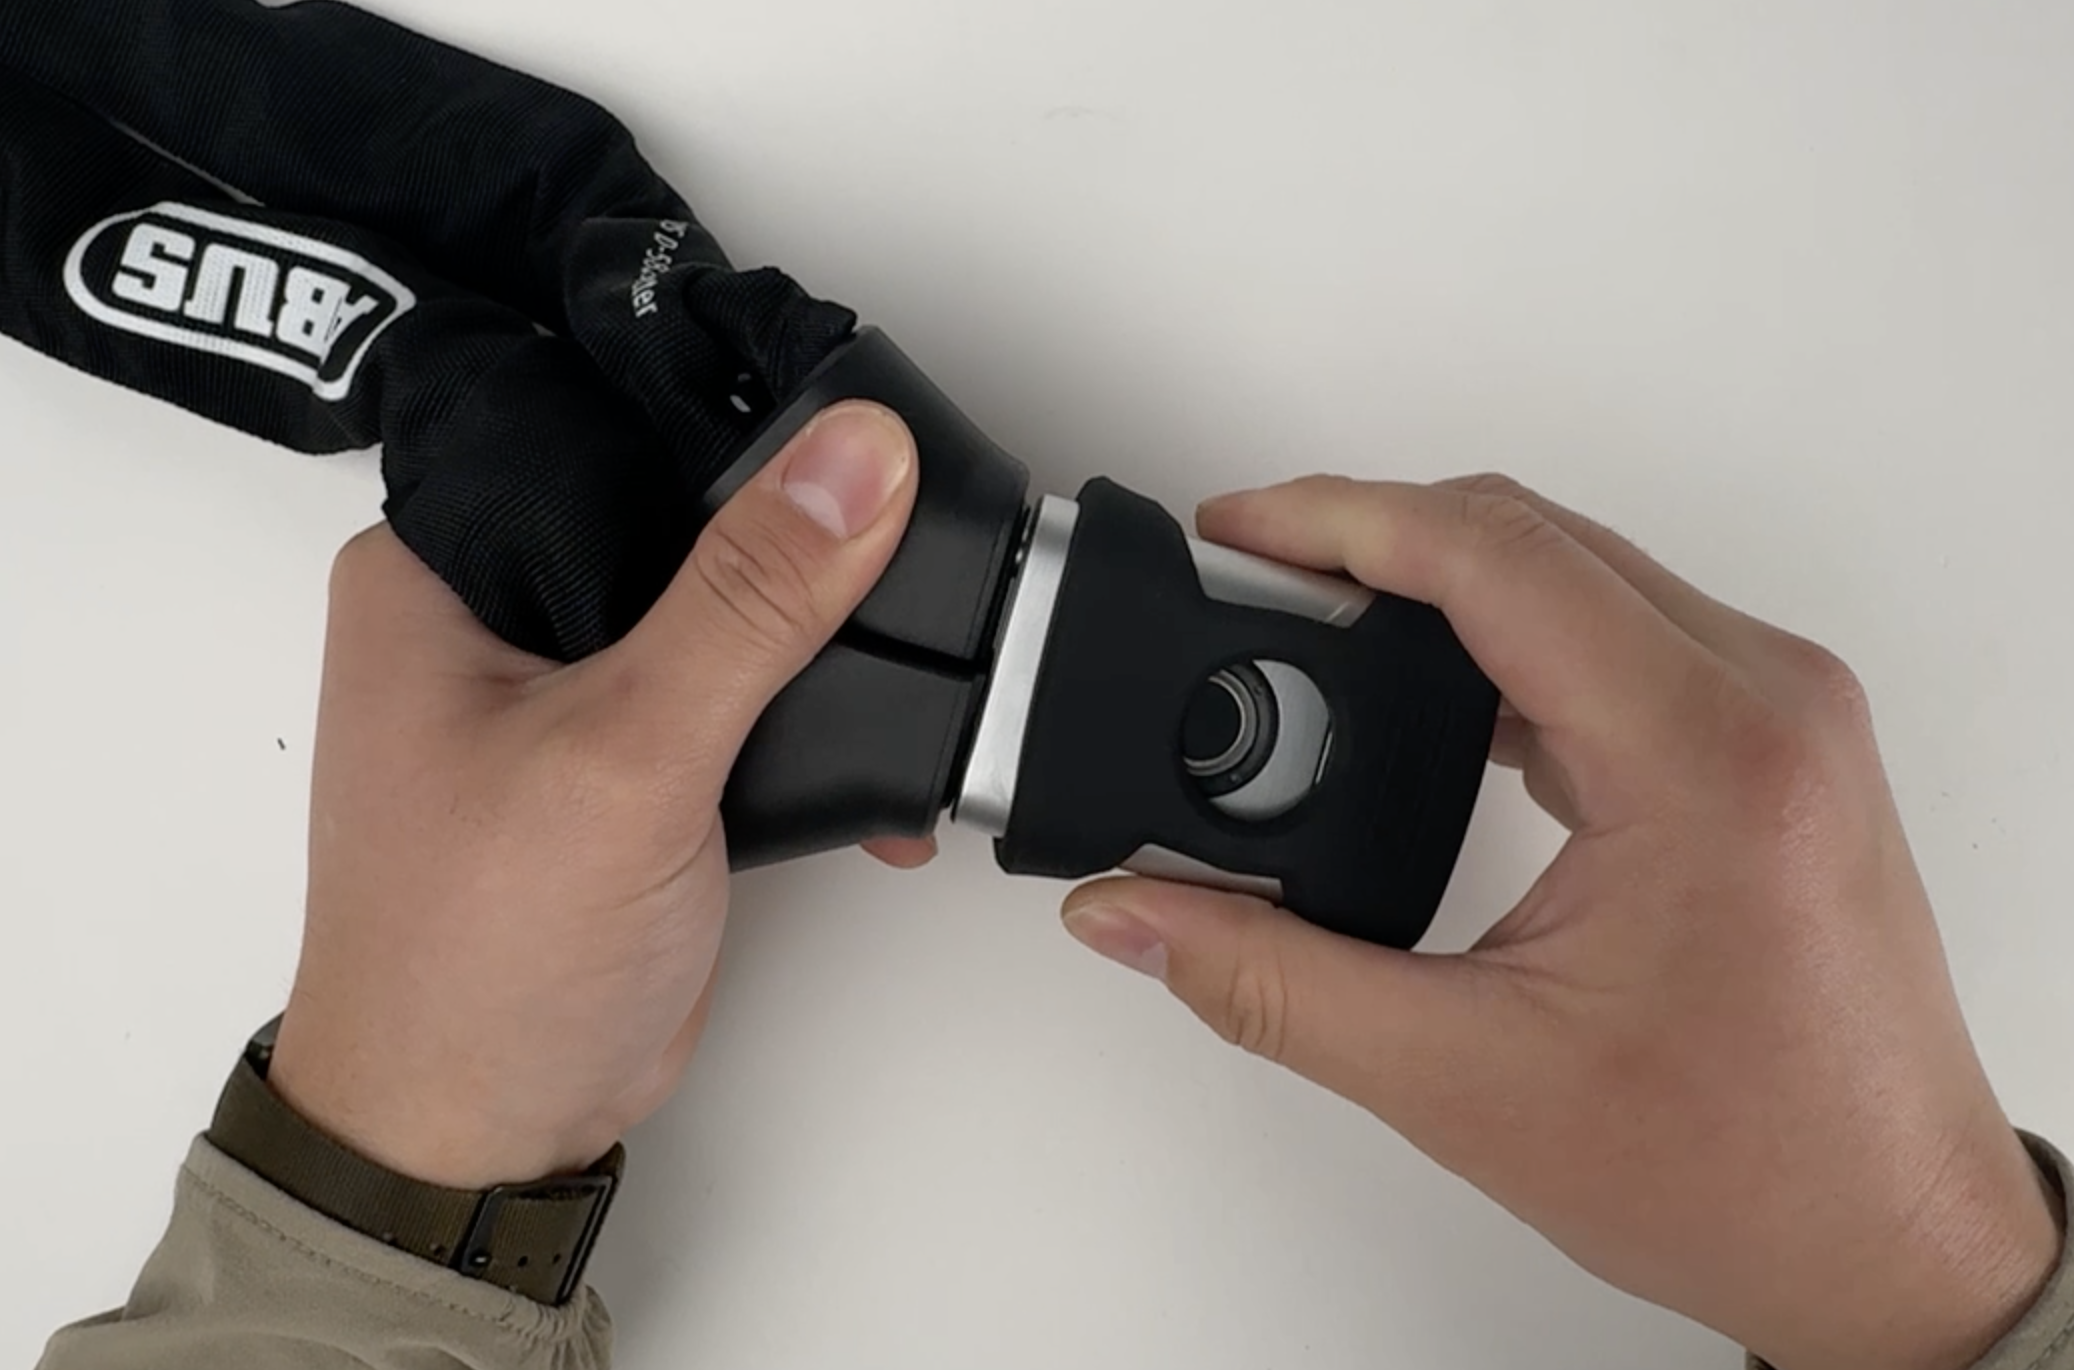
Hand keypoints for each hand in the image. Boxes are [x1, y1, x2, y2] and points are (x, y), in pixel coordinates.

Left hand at [267, 402, 919, 1189]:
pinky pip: (741, 695)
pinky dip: (814, 715)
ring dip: (815, 633)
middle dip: (793, 534)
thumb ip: (750, 600)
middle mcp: (496, 617)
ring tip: (909, 628)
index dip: (728, 417)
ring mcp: (570, 693)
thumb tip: (854, 458)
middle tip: (907, 518)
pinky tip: (877, 735)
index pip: (599, 427)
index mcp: (437, 571)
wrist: (487, 1131)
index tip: (855, 413)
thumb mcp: (628, 750)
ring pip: (720, 607)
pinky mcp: (634, 765)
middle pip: (674, 514)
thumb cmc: (480, 957)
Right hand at [1061, 474, 2061, 1369]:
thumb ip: (1267, 981)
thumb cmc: (1749, 1172)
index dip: (1337, 521)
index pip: (1495, 556)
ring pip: (1579, 570)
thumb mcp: (1461, 1079)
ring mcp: (1782, 715)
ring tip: (1320, 631)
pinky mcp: (1772, 743)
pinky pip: (1620, 630)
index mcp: (1706, 758)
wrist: (1887, 1237)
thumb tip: (1136, 912)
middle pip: (1533, 537)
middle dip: (1372, 539)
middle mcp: (1766, 704)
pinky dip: (1508, 638)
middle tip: (1251, 578)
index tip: (1235, 530)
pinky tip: (1429, 702)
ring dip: (1442, 585)